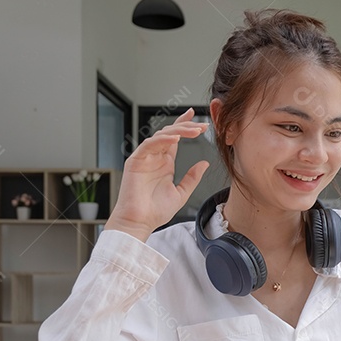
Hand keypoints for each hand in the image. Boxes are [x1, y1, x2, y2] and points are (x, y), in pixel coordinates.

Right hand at [104, 108, 209, 241]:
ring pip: (161, 136)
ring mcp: (144, 158)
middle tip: (202, 126)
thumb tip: (204, 163)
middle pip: (170, 134)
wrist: (140, 222)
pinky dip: (162, 140)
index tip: (196, 117)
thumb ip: (192, 178)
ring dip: (178, 131)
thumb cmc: (156, 211)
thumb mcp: (181, 193)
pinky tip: (176, 139)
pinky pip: (149, 145)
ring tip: (194, 131)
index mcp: (165, 164)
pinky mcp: (135, 161)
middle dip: (186, 127)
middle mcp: (155, 158)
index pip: (175, 139)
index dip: (184, 126)